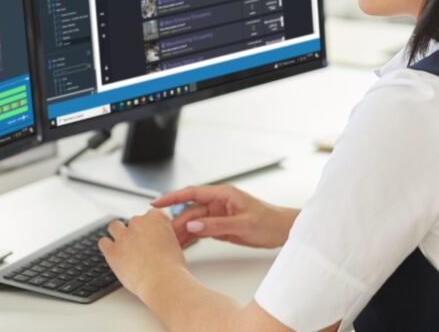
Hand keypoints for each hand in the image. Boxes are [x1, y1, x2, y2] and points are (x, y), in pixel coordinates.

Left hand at [97, 210, 187, 299]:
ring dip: (119, 234)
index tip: (153, 236)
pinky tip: (113, 253)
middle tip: (141, 246)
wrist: (163, 281)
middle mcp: (138, 222)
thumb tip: (157, 241)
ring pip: (115, 226)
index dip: (152, 227)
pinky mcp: (112, 250)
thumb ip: (164, 237)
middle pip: (134, 221)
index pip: (151, 215)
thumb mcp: (175, 244)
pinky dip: (107, 246)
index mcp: (156, 217)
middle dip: (136, 232)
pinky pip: (103, 242)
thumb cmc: (172, 267)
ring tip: (124, 246)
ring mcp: (123, 235)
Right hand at [152, 184, 298, 249]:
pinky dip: (191, 237)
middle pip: (190, 211)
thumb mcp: (242, 224)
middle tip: (162, 236)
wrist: (282, 231)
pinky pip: (201, 230)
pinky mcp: (220, 226)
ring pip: (194, 222)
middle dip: (176, 222)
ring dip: (182, 232)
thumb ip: (216, 225)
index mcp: (223, 194)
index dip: (172, 197)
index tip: (156, 202)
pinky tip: (182, 245)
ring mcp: (218, 215)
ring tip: (168, 243)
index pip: (192, 193)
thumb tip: (192, 224)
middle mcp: (218, 203)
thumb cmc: (268, 221)